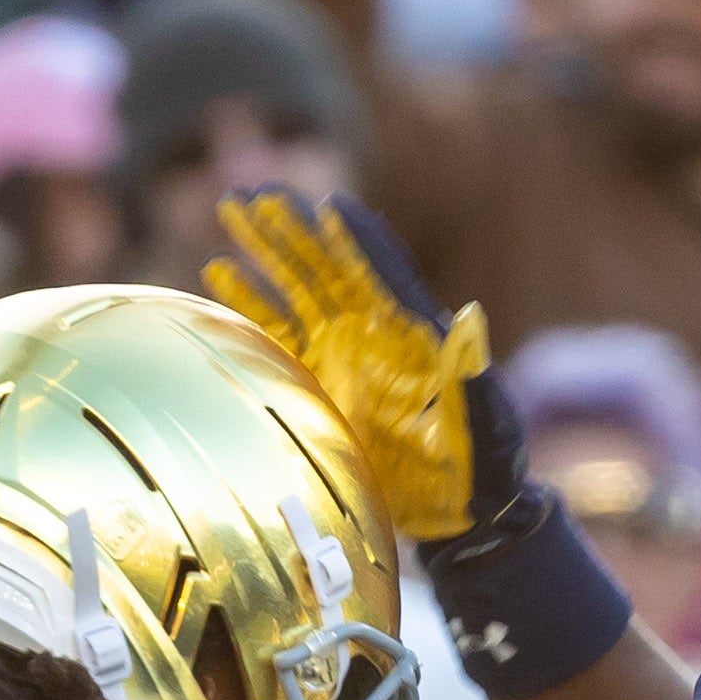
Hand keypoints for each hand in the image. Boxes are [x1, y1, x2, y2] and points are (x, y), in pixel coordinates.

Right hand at [208, 191, 515, 543]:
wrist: (459, 510)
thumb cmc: (484, 467)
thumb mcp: (484, 425)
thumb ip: (471, 378)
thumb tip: (471, 317)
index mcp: (414, 333)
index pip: (379, 273)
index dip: (357, 239)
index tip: (331, 205)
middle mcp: (374, 332)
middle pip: (328, 265)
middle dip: (294, 227)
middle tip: (256, 190)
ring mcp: (343, 352)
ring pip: (297, 287)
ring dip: (265, 248)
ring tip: (233, 205)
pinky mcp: (320, 380)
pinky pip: (276, 334)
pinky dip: (248, 303)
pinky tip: (216, 271)